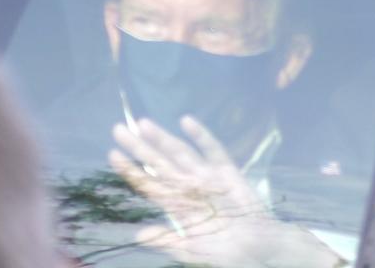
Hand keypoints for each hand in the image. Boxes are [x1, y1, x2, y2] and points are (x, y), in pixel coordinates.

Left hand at [109, 116, 344, 266]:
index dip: (131, 170)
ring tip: (143, 124)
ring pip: (181, 154)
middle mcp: (189, 188)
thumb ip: (167, 242)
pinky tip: (186, 122)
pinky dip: (201, 137)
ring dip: (163, 139)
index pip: (149, 184)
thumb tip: (138, 234)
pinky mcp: (228, 172)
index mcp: (178, 207)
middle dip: (140, 147)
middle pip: (160, 164)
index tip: (113, 154)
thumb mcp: (193, 251)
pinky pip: (213, 151)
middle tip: (119, 129)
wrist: (260, 250)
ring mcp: (208, 178)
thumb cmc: (227, 253)